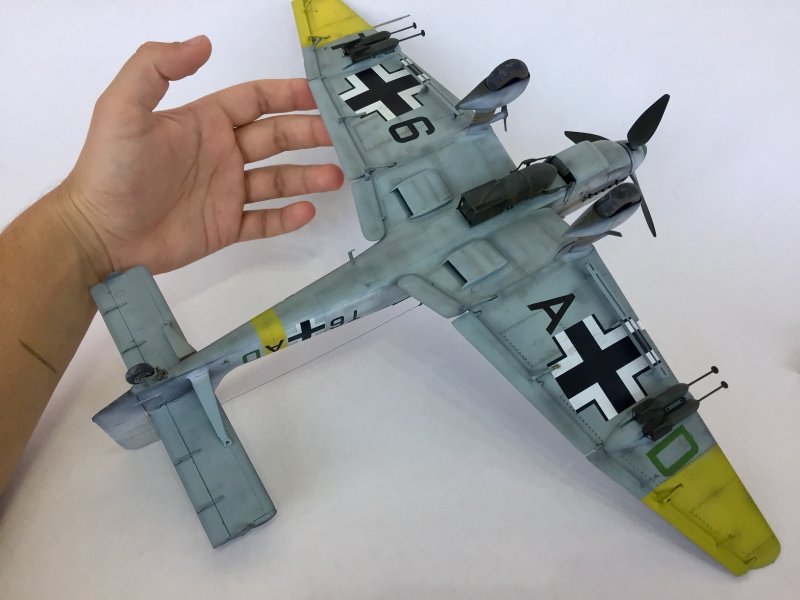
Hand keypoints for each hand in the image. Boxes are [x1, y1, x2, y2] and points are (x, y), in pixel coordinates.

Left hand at [58, 35, 343, 276]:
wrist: (98, 232)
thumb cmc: (111, 168)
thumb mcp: (122, 107)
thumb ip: (157, 67)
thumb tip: (204, 43)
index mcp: (204, 123)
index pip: (255, 101)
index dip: (287, 94)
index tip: (319, 95)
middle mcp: (221, 154)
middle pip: (276, 137)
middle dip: (309, 134)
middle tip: (340, 137)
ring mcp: (226, 192)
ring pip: (278, 180)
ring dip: (308, 177)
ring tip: (336, 177)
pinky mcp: (225, 227)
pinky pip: (264, 221)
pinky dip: (287, 218)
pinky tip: (307, 212)